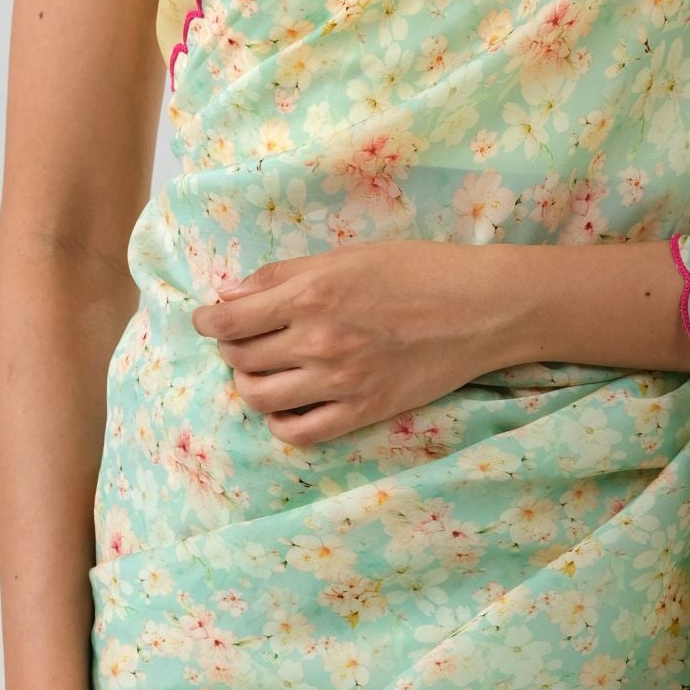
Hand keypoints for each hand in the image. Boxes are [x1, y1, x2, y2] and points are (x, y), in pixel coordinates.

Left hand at [189, 241, 533, 445]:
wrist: (481, 308)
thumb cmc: (418, 270)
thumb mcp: (347, 256)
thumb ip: (284, 275)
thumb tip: (230, 296)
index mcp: (309, 295)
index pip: (227, 323)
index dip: (207, 323)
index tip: (208, 322)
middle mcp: (317, 341)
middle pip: (239, 360)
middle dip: (231, 350)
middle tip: (245, 342)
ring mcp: (339, 382)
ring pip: (259, 398)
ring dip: (250, 385)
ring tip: (264, 372)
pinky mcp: (362, 411)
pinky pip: (299, 432)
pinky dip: (280, 421)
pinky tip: (287, 405)